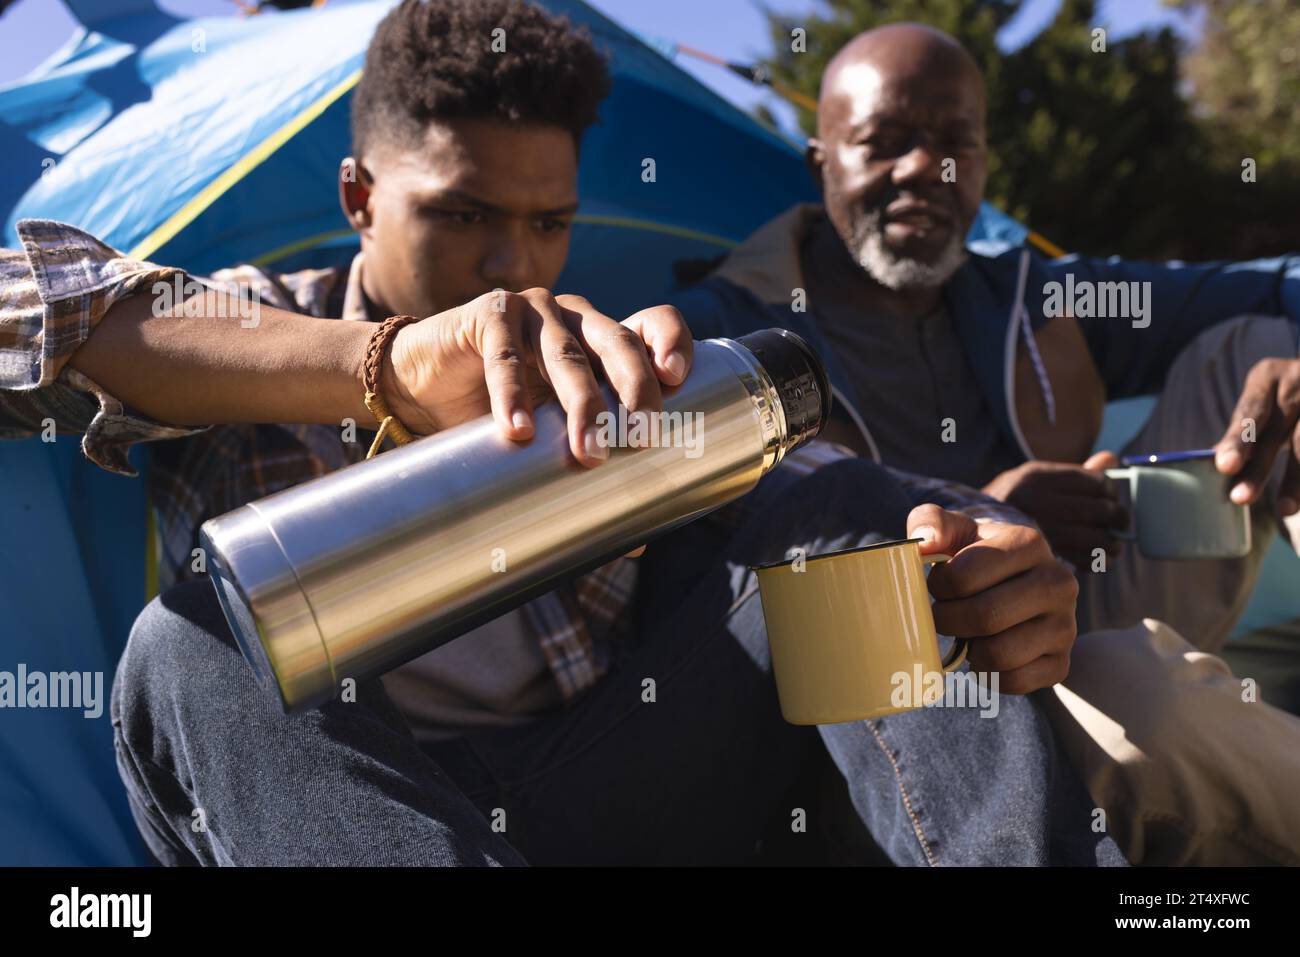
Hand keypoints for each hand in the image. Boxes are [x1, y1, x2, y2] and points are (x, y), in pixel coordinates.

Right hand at [383, 288, 692, 467]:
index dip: (670, 341)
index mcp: (602, 338)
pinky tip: (518, 431)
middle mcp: (576, 318)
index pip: (650, 323)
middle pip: (618, 342)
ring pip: (567, 355)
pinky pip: (503, 357)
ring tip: (589, 453)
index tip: (679, 378)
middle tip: (643, 437)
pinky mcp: (489, 314)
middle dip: (636, 388)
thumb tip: (638, 541)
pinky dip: (511, 396)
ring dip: (582, 404)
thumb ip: (590, 473)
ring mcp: (533, 311)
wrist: (421, 387)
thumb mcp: (552, 436)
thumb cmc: (499, 411)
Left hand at [908, 505, 1077, 693]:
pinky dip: (988, 673)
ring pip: (1000, 654)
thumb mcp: (954, 529)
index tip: (938, 585)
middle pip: (984, 617)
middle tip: (942, 614)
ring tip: (966, 632)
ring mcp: (1065, 626)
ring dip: (969, 648)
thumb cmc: (975, 555)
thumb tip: (926, 542)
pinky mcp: (1061, 663)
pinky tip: (984, 651)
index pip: (964, 577)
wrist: (1014, 582)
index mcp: (1029, 543)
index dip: (938, 586)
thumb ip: (931, 522)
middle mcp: (1058, 582)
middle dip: (948, 620)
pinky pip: (1014, 681)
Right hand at [981, 451, 1128, 566]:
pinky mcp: (1040, 554)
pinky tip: (1098, 557)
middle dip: (1117, 517)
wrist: (968, 531)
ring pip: (1095, 537)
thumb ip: (1074, 472)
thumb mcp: (1034, 477)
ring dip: (1111, 542)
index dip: (1110, 491)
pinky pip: (1082, 558)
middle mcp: (1037, 501)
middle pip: (1100, 509)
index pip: (1095, 481)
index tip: (1109, 497)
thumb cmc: (1010, 503)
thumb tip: (1111, 459)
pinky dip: (1097, 560)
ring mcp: (1038, 529)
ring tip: (1112, 543)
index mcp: (1037, 477)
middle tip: (1119, 522)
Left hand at [1213, 357, 1299, 514]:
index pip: (1251, 411)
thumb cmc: (1285, 394)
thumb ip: (1245, 427)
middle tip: (1240, 498)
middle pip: (1277, 431)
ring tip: (1283, 509)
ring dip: (1295, 480)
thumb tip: (1219, 460)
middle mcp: (1299, 381)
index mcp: (1268, 376)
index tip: (1225, 467)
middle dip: (1259, 468)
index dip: (1238, 440)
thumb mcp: (1264, 399)